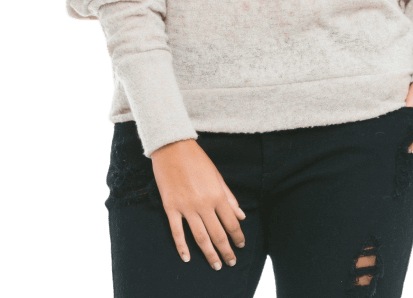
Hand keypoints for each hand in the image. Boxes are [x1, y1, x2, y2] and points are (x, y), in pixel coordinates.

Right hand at [151, 138, 246, 269]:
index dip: (238, 236)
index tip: (241, 245)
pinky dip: (182, 247)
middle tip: (231, 262)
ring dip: (209, 254)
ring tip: (216, 265)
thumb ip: (229, 197)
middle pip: (217, 234)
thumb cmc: (197, 159)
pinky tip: (187, 258)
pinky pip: (176, 231)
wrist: (172, 147)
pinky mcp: (170, 207)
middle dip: (226, 250)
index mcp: (217, 194)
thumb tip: (241, 215)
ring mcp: (186, 207)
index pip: (231, 222)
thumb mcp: (217, 175)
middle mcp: (203, 203)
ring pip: (200, 237)